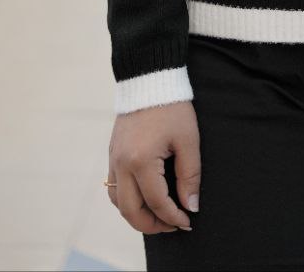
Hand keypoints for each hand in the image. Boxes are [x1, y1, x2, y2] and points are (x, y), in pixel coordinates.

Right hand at [106, 101, 200, 234]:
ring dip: (137, 215)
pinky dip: (126, 200)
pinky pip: (113, 187)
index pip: (157, 202)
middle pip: (131, 211)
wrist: (149, 78)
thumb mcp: (188, 140)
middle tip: (173, 225)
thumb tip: (191, 205)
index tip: (188, 221)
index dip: (174, 216)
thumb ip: (190, 175)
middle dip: (153, 225)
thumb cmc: (172, 107)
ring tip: (159, 216)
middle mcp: (122, 164)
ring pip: (118, 203)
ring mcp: (113, 159)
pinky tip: (143, 198)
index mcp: (141, 161)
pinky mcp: (112, 153)